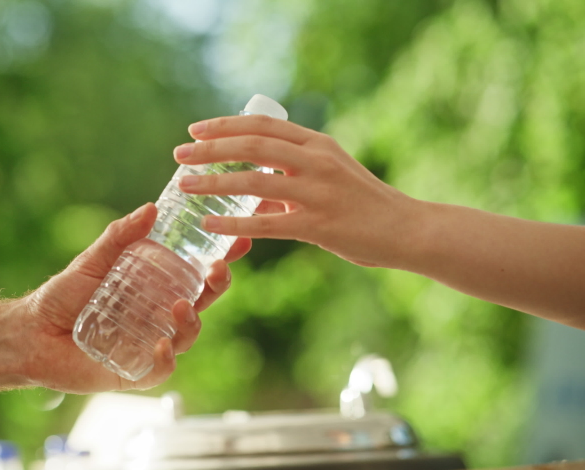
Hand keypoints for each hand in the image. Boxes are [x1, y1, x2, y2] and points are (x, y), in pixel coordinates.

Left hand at [0, 203, 250, 396]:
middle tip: (218, 269)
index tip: (238, 242)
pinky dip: (166, 360)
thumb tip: (150, 208)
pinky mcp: (134, 371)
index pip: (196, 273)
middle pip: (201, 303)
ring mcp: (149, 343)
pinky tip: (162, 345)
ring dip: (191, 322)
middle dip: (218, 286)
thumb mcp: (93, 260)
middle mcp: (158, 315)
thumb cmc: (63, 296)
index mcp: (155, 288)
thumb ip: (120, 236)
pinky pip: (161, 370)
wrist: (31, 333)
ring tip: (178, 306)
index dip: (220, 259)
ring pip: (187, 336)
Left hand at [173, 115, 419, 268]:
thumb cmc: (363, 203)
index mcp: (317, 143)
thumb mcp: (329, 174)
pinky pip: (266, 223)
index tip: (195, 130)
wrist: (405, 229)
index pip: (262, 125)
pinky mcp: (318, 225)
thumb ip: (291, 173)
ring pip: (254, 181)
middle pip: (252, 146)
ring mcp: (317, 192)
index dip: (225, 125)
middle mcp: (316, 161)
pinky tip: (209, 225)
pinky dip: (234, 224)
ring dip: (213, 182)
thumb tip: (250, 182)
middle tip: (179, 154)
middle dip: (210, 148)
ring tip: (184, 185)